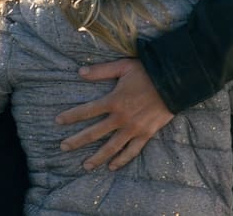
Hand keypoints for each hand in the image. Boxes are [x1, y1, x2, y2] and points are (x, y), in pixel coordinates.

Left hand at [56, 59, 172, 170]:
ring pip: (111, 147)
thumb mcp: (123, 66)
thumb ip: (101, 71)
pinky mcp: (145, 134)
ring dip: (96, 158)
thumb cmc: (148, 72)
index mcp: (114, 100)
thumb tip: (80, 72)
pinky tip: (112, 167)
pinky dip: (121, 160)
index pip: (87, 110)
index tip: (58, 121)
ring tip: (85, 166)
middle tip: (63, 147)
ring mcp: (133, 129)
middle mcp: (121, 118)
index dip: (71, 116)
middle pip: (94, 133)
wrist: (174, 82)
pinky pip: (131, 151)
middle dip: (77, 141)